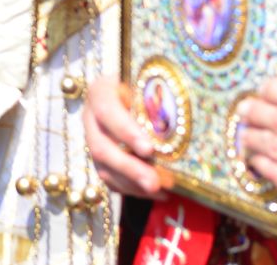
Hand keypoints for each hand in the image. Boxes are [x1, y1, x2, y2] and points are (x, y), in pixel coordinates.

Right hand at [85, 76, 165, 199]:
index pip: (107, 111)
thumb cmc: (147, 85)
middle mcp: (91, 117)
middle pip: (102, 146)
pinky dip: (134, 190)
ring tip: (161, 191)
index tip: (149, 149)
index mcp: (100, 92)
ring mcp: (93, 141)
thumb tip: (186, 115)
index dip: (125, 131)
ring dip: (133, 184)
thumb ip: (159, 96)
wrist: (134, 94)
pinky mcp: (100, 160)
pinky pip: (111, 181)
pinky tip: (160, 193)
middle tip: (155, 182)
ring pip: (104, 168)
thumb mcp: (148, 83)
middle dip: (130, 167)